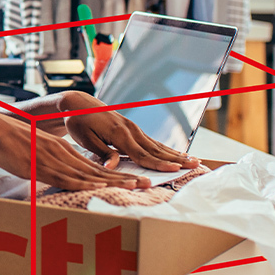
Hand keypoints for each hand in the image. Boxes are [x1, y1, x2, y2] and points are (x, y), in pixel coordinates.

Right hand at [0, 110, 150, 190]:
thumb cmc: (8, 143)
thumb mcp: (34, 152)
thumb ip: (48, 163)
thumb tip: (56, 173)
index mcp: (62, 150)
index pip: (94, 165)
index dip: (115, 173)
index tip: (134, 179)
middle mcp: (62, 153)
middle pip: (98, 169)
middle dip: (123, 178)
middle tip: (146, 183)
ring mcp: (53, 159)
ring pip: (88, 173)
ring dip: (113, 181)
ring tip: (134, 186)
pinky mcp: (40, 166)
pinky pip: (67, 177)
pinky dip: (85, 182)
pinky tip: (100, 186)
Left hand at [62, 92, 197, 172]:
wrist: (78, 104)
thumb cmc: (78, 122)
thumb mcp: (85, 139)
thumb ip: (102, 153)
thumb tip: (112, 167)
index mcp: (119, 134)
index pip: (142, 154)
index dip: (159, 164)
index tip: (175, 170)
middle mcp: (131, 130)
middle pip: (157, 150)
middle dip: (177, 159)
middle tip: (196, 165)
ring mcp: (134, 129)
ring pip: (158, 145)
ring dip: (177, 154)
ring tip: (194, 160)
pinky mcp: (133, 130)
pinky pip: (153, 142)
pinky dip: (167, 149)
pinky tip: (177, 155)